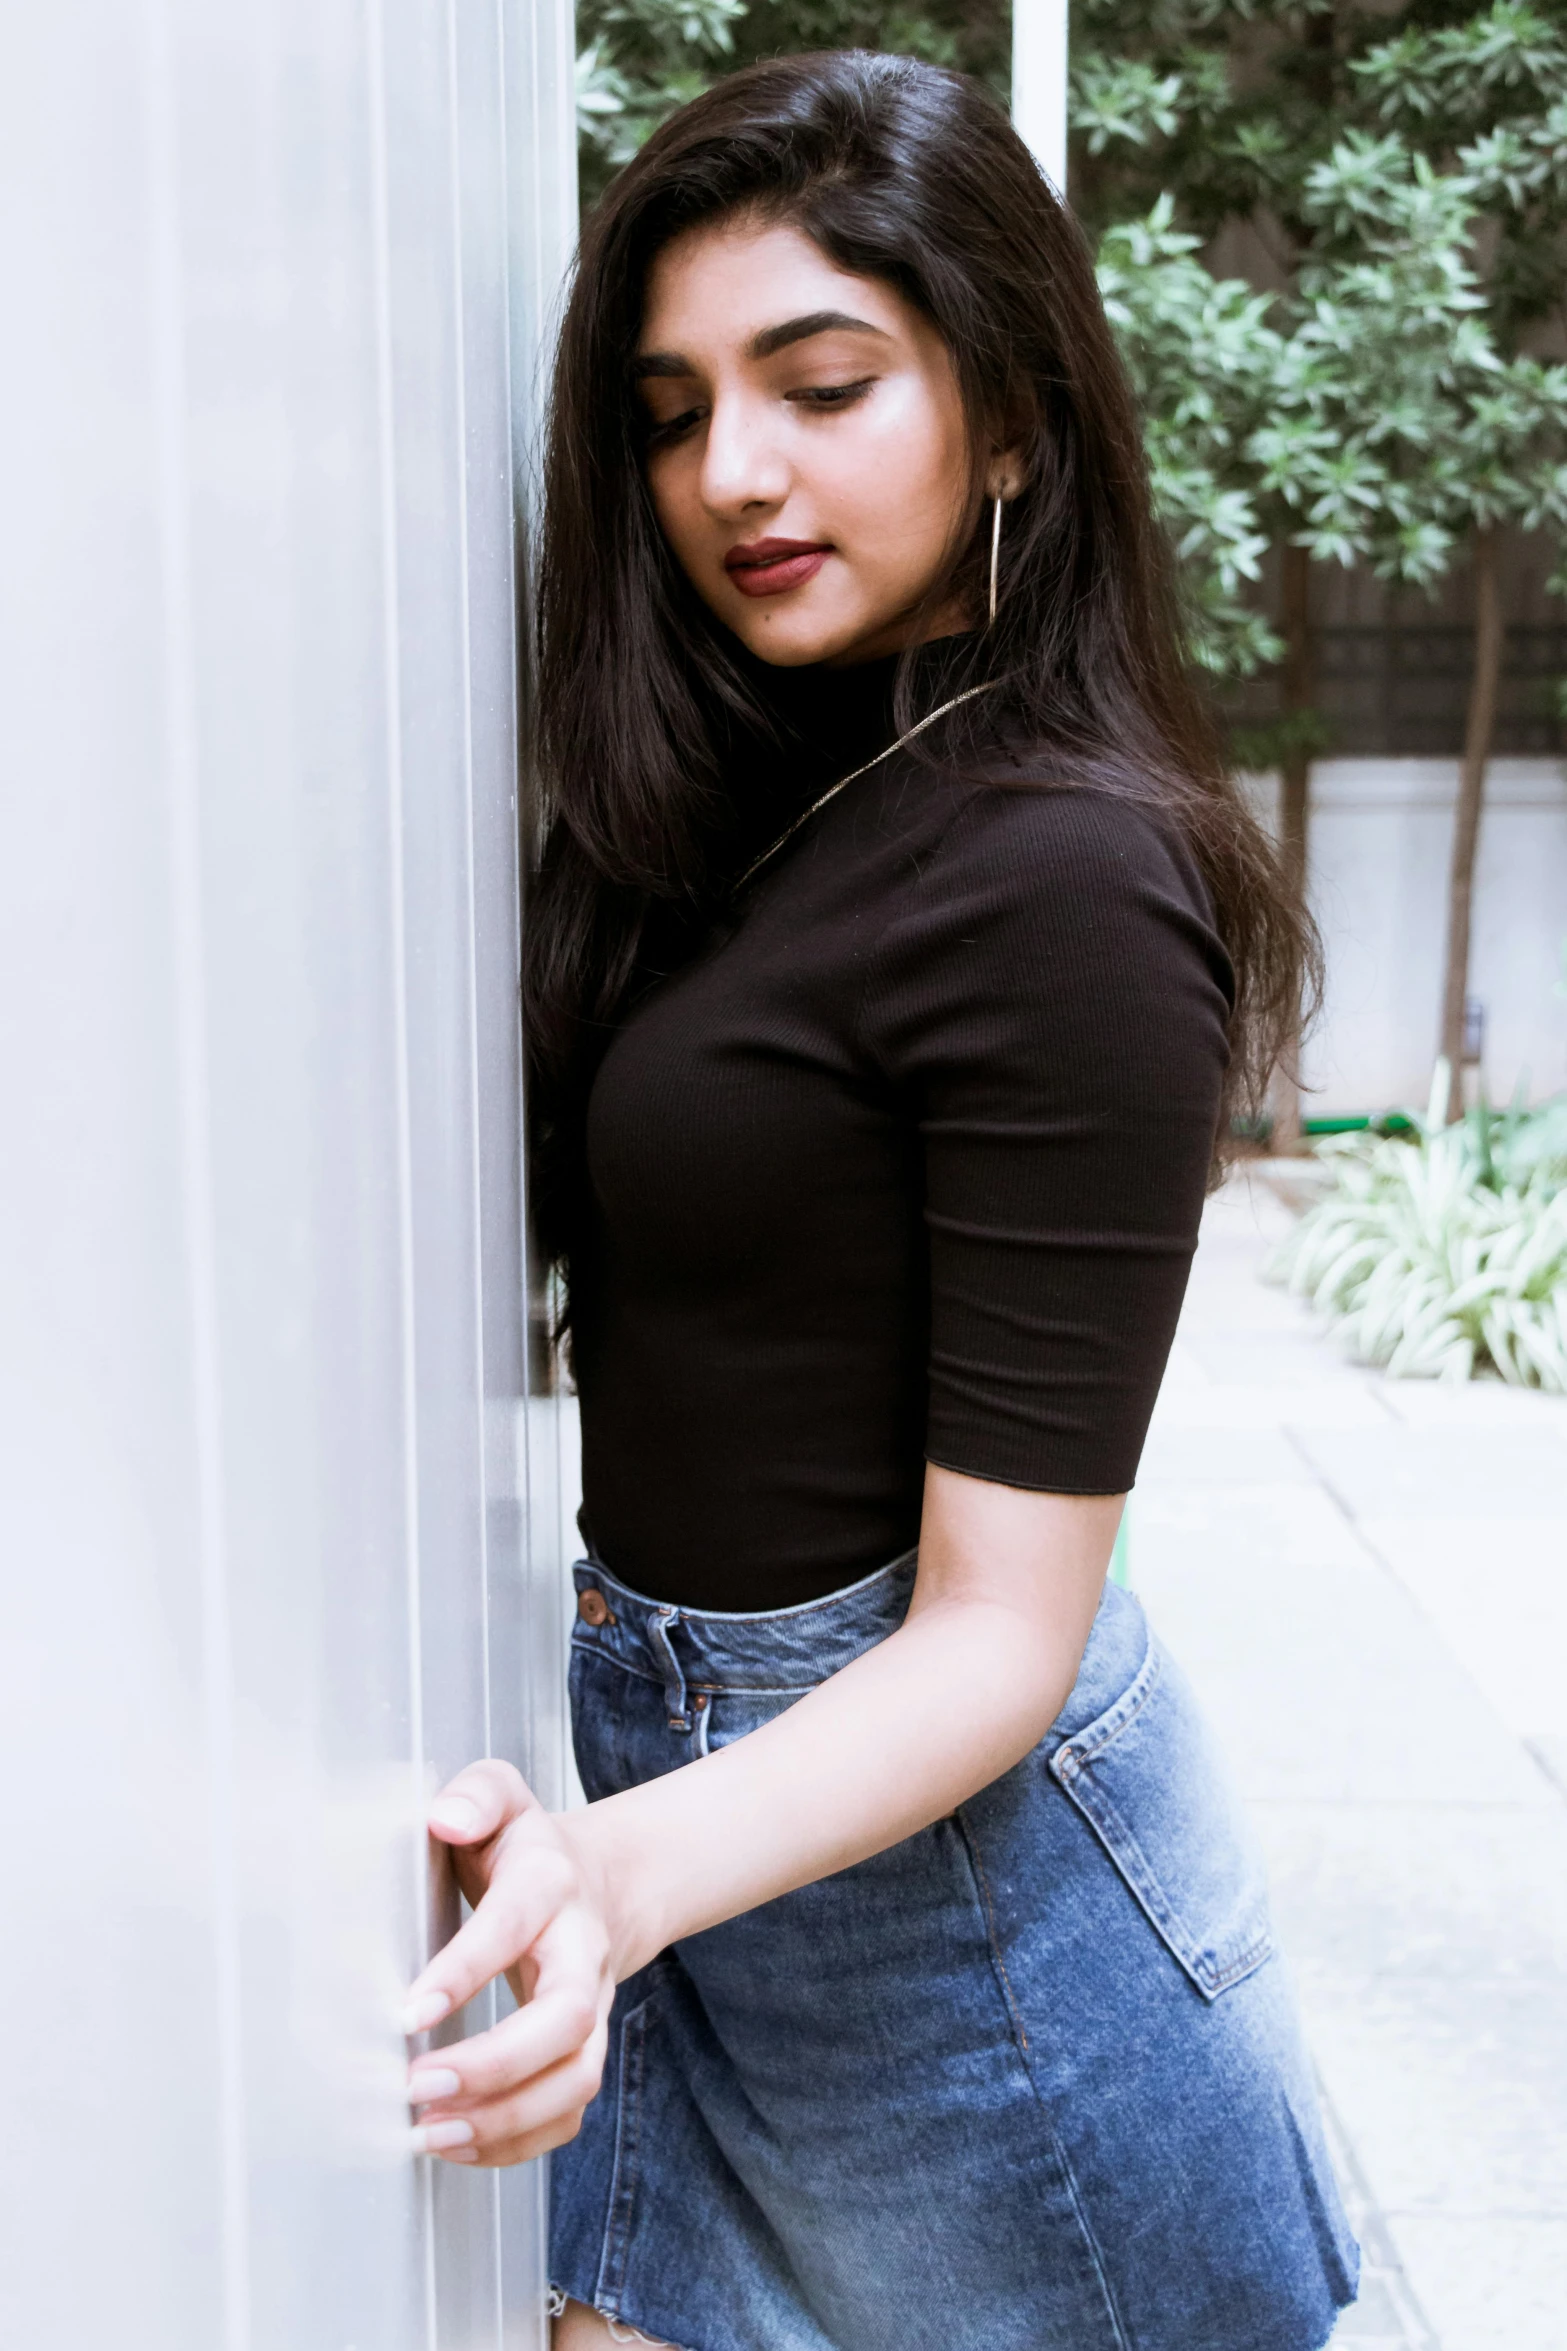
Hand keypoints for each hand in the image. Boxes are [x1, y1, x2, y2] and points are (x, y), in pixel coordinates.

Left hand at [400, 1761, 614, 2166]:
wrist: (605, 1884)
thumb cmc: (527, 1849)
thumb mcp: (502, 1797)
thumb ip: (474, 1794)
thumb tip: (445, 1817)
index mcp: (551, 1883)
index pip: (513, 1926)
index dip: (464, 1971)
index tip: (406, 2013)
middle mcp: (583, 1951)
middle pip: (566, 2020)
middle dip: (494, 2064)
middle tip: (418, 2086)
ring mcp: (593, 2008)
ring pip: (576, 2078)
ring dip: (506, 2119)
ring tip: (432, 2133)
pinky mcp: (585, 2051)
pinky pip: (568, 2112)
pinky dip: (518, 2143)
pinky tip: (458, 2143)